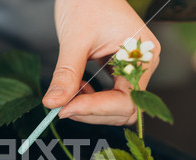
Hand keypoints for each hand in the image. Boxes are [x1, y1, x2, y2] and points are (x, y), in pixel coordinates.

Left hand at [43, 0, 160, 124]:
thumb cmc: (87, 1)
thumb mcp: (75, 39)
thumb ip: (66, 74)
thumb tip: (53, 103)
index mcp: (142, 56)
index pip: (126, 100)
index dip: (96, 109)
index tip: (66, 109)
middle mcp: (142, 66)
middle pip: (123, 109)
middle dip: (91, 112)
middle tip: (61, 107)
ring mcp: (131, 69)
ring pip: (115, 107)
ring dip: (90, 108)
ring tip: (68, 94)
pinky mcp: (118, 69)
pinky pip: (108, 96)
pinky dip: (90, 99)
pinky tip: (75, 87)